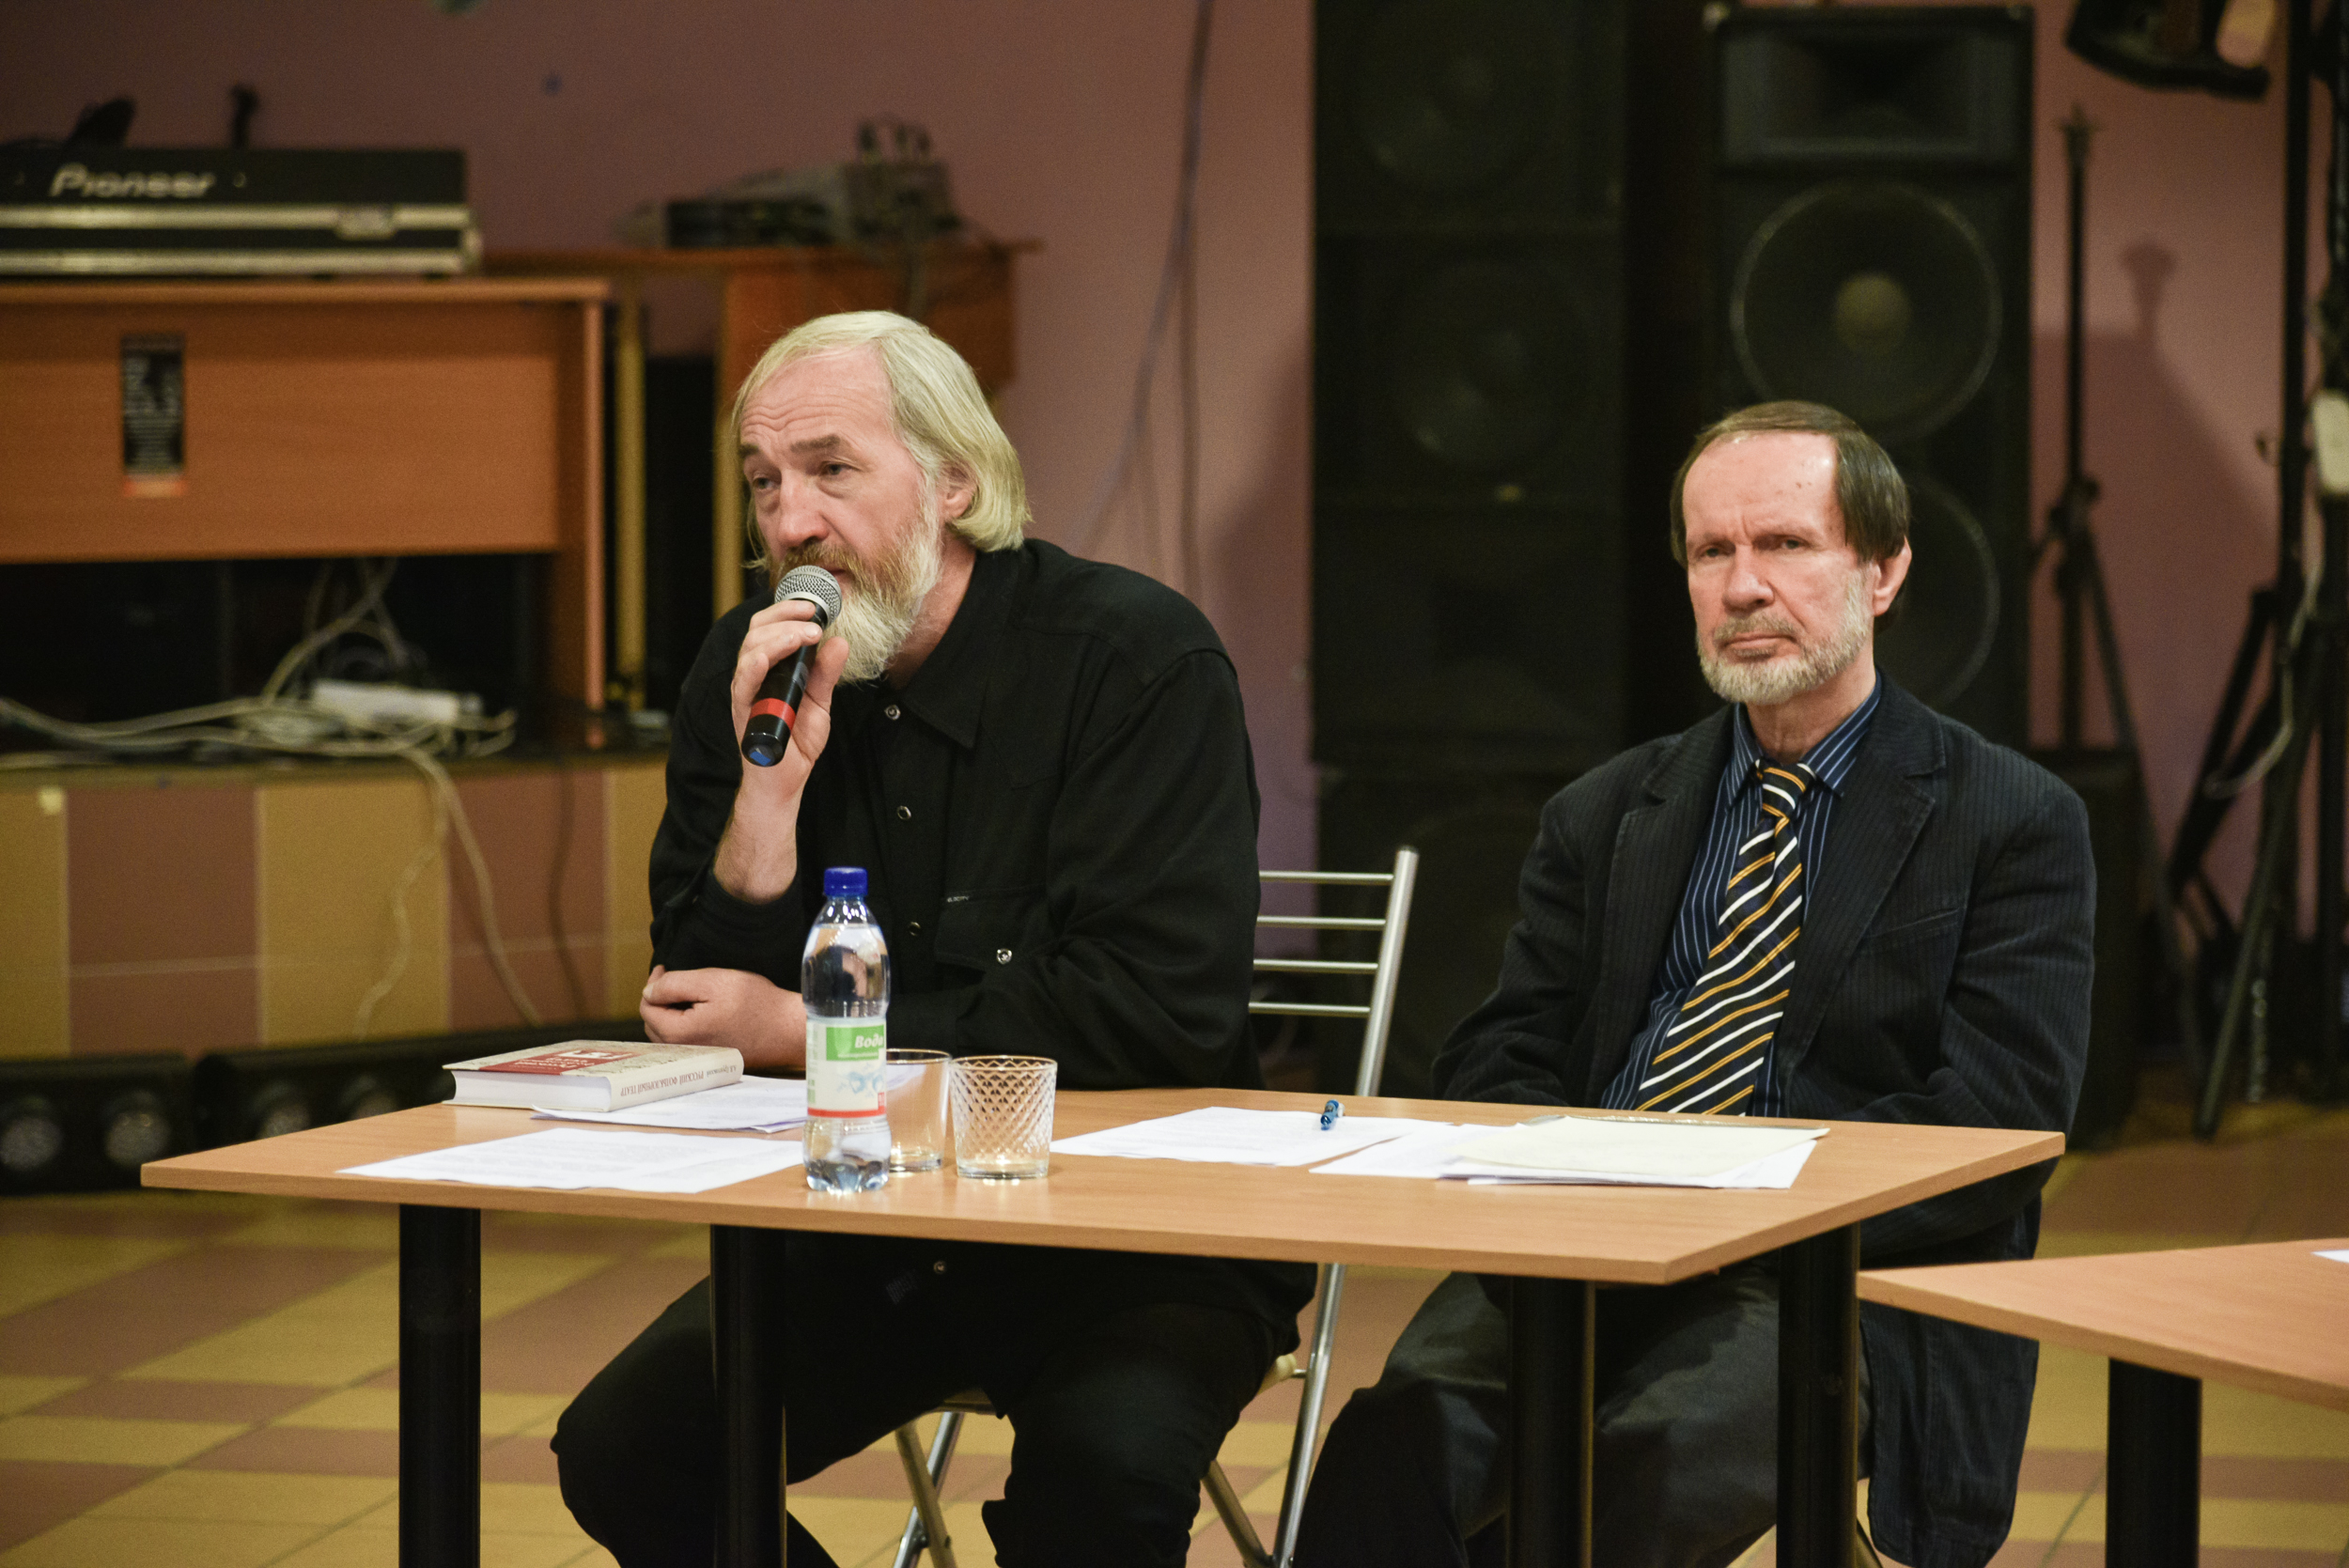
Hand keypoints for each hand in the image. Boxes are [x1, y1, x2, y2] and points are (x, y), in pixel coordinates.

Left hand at [639, 965, 806, 1069]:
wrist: (788, 1030)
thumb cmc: (755, 1003)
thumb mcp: (712, 981)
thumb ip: (675, 985)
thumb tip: (648, 991)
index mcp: (678, 1033)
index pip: (647, 1007)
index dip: (653, 984)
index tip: (665, 967)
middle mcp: (683, 1051)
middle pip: (654, 1023)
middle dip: (660, 999)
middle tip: (676, 979)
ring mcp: (697, 1059)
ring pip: (669, 1033)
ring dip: (672, 1012)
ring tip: (690, 994)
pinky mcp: (710, 1060)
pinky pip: (686, 1041)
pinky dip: (686, 1024)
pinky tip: (704, 1012)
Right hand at [717, 600, 850, 902]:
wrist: (784, 783)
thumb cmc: (796, 743)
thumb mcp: (819, 703)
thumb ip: (826, 673)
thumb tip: (840, 642)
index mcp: (769, 669)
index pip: (769, 628)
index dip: (788, 610)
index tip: (817, 604)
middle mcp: (752, 676)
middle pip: (756, 630)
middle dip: (785, 614)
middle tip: (815, 613)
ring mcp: (745, 692)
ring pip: (750, 648)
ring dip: (780, 634)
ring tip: (810, 632)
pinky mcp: (742, 710)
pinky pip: (743, 679)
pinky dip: (759, 660)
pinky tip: (778, 651)